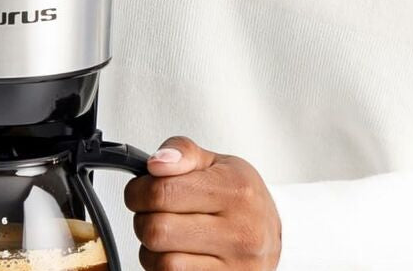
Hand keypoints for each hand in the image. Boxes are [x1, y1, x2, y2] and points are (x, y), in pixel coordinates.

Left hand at [123, 135, 281, 270]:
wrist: (275, 236)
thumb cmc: (242, 197)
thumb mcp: (219, 163)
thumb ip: (184, 152)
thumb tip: (156, 163)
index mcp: (235, 190)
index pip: (162, 191)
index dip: (137, 191)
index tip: (138, 191)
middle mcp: (240, 231)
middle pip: (157, 230)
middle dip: (142, 219)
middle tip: (150, 213)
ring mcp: (234, 266)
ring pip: (162, 263)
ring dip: (151, 249)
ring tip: (164, 236)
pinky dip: (163, 267)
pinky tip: (175, 253)